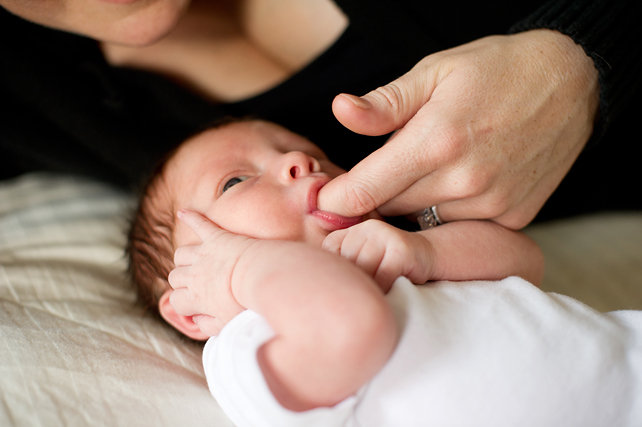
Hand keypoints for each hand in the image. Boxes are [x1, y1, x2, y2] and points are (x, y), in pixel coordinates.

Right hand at [168, 209, 256, 335]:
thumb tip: (197, 320)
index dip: (185, 305)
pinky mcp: (217, 237)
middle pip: (174, 277)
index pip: (175, 301)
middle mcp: (193, 274)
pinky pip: (199, 223)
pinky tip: (183, 212)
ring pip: (181, 254)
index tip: (197, 307)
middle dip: (183, 283)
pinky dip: (190, 217)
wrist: (262, 276)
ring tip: (196, 263)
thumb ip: (207, 326)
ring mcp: (204, 253)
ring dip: (185, 259)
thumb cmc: (247, 303)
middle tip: (200, 286)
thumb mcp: (226, 324)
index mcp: (194, 296)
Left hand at [318, 30, 598, 228]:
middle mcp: (464, 180)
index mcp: (436, 139)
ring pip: (423, 219)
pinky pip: (459, 225)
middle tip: (383, 170)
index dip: (336, 200)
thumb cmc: (497, 71)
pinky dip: (449, 209)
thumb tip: (340, 110)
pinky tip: (461, 181)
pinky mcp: (513, 219)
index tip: (320, 203)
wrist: (572, 84)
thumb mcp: (436, 71)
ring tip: (434, 165)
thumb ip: (385, 102)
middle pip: (390, 207)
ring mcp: (492, 204)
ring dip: (416, 201)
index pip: (366, 188)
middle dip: (377, 193)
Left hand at [322, 219, 433, 291]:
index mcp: (347, 232)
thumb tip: (314, 295)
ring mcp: (382, 235)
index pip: (329, 257)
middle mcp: (364, 229)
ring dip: (369, 292)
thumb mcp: (360, 266)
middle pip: (346, 266)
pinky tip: (389, 295)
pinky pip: (382, 278)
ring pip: (363, 272)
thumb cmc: (387, 270)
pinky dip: (384, 292)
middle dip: (353, 287)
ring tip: (374, 300)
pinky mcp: (400, 248)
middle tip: (361, 300)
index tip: (349, 289)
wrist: (428, 257)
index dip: (339, 278)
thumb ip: (341, 272)